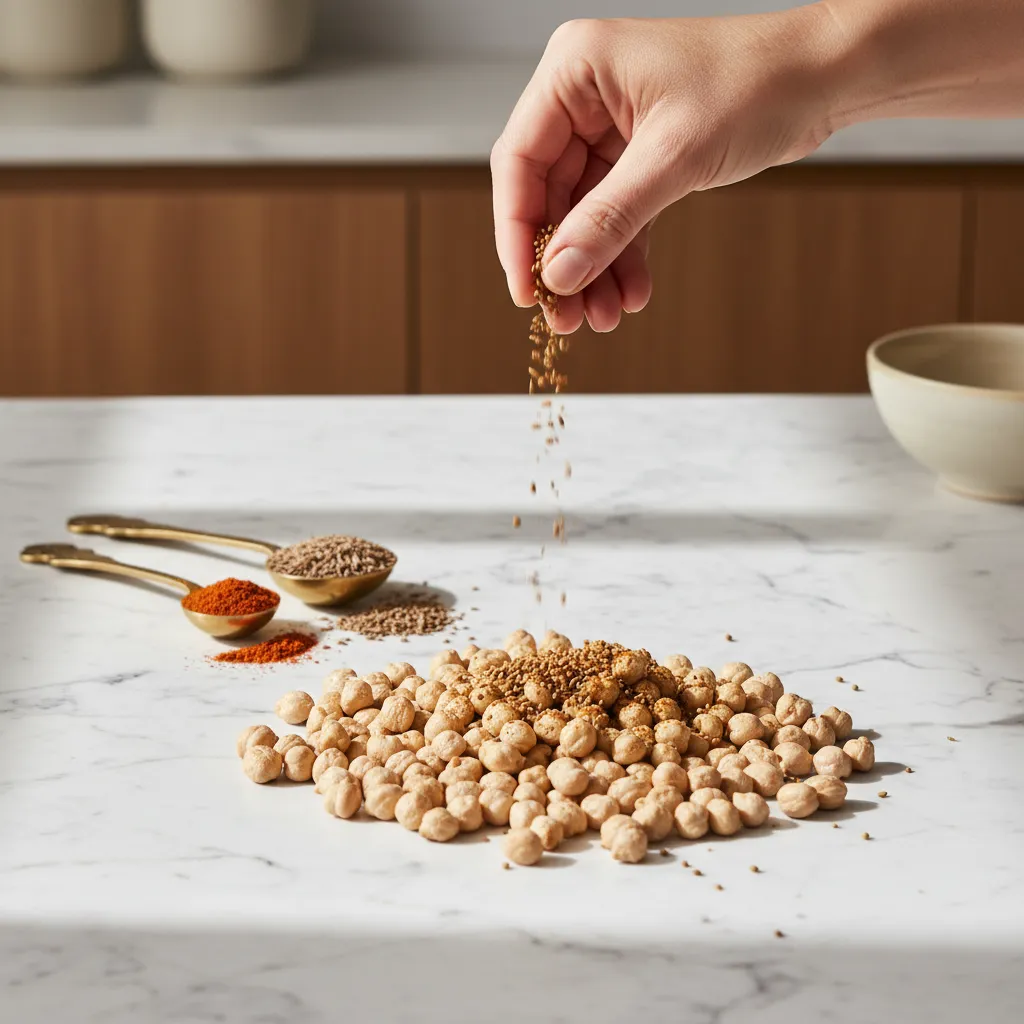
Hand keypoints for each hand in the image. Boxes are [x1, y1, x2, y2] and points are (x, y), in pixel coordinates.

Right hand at [491, 8, 837, 333]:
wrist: (824, 77)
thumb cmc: (757, 83)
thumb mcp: (673, 157)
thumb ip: (610, 218)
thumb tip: (560, 274)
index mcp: (574, 70)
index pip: (519, 161)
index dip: (516, 233)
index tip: (526, 290)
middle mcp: (584, 96)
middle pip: (548, 195)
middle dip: (562, 262)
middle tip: (566, 317)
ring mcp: (610, 127)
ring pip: (583, 214)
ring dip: (593, 268)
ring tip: (604, 316)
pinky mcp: (640, 155)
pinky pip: (618, 215)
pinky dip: (624, 254)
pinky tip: (632, 292)